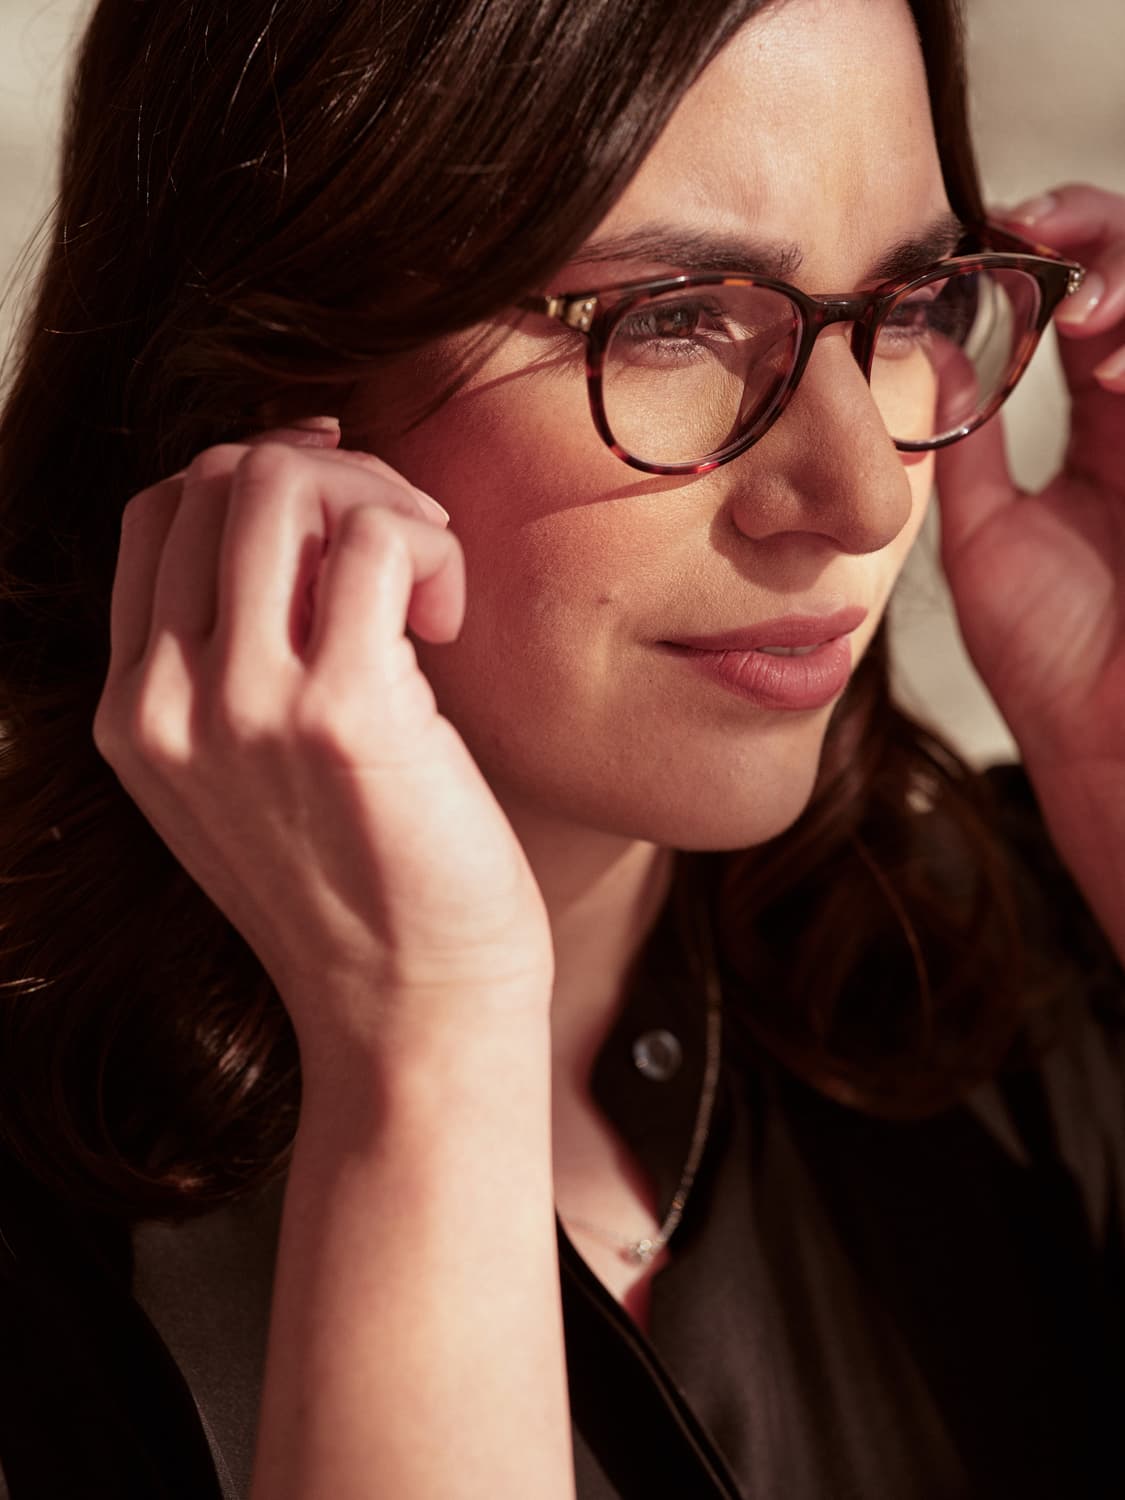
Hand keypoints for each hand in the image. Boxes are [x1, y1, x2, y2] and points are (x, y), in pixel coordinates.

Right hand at [93, 422, 553, 1067]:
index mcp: (134, 712)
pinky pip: (375, 539)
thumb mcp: (247, 779)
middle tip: (402, 547)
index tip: (340, 503)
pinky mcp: (339, 716)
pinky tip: (447, 624)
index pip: (158, 513)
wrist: (411, 1011)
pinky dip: (429, 549)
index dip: (256, 471)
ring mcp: (242, 707)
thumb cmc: (362, 888)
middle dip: (330, 473)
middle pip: (219, 476)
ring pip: (283, 481)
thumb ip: (238, 658)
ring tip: (425, 583)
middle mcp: (167, 702)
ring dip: (382, 500)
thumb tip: (299, 508)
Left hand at [934, 183, 1124, 775]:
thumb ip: (970, 447)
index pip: (1090, 304)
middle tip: (1040, 230)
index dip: (1053, 250)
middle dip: (1101, 237)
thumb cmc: (1058, 664)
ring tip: (1082, 308)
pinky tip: (1115, 371)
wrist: (1109, 756)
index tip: (992, 232)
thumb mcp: (990, 539)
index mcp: (1104, 434)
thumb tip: (929, 354)